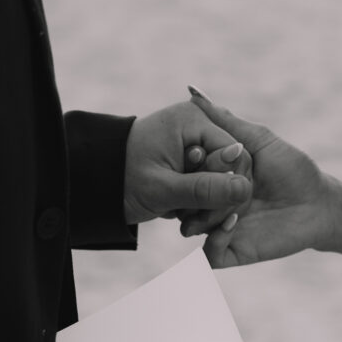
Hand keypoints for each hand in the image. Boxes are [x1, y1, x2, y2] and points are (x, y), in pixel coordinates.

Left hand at [123, 100, 251, 240]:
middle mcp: (198, 125)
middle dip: (214, 198)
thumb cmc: (122, 181)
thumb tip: (244, 188)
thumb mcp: (163, 189)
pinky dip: (197, 201)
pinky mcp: (191, 159)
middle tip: (190, 221)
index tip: (206, 210)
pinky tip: (178, 211)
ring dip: (205, 204)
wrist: (96, 184)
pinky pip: (209, 182)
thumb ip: (205, 189)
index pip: (235, 154)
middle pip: (231, 167)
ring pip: (222, 179)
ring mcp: (195, 142)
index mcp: (192, 120)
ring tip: (180, 217)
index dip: (228, 185)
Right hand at [185, 88, 333, 267]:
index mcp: (214, 179)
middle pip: (182, 202)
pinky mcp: (235, 252)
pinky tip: (232, 221)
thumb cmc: (293, 169)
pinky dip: (214, 239)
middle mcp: (212, 204)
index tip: (193, 154)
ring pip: (190, 229)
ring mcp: (221, 229)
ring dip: (200, 216)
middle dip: (188, 192)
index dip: (184, 166)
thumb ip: (226, 122)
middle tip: (202, 180)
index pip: (184, 175)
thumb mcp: (258, 140)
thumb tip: (193, 94)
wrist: (320, 204)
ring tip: (221, 203)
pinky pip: (210, 255)